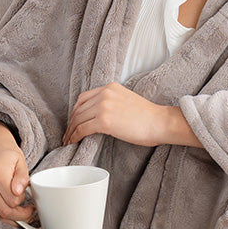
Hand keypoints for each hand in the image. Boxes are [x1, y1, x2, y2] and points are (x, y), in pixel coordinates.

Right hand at [0, 120, 35, 223]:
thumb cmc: (8, 154)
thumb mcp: (21, 161)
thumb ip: (22, 177)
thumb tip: (19, 192)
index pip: (12, 199)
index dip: (23, 202)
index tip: (29, 199)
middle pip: (3, 210)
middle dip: (19, 215)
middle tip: (29, 212)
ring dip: (11, 217)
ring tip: (22, 212)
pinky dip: (2, 214)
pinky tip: (11, 210)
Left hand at [63, 83, 202, 148]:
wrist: (160, 122)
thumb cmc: (148, 117)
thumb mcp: (126, 101)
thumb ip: (111, 103)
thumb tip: (97, 117)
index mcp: (110, 87)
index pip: (84, 98)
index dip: (75, 111)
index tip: (73, 121)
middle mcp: (104, 93)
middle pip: (79, 109)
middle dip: (71, 122)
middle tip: (67, 133)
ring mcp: (103, 106)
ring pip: (78, 119)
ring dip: (71, 131)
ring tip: (68, 140)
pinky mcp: (104, 121)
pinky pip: (83, 129)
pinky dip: (75, 136)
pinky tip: (73, 142)